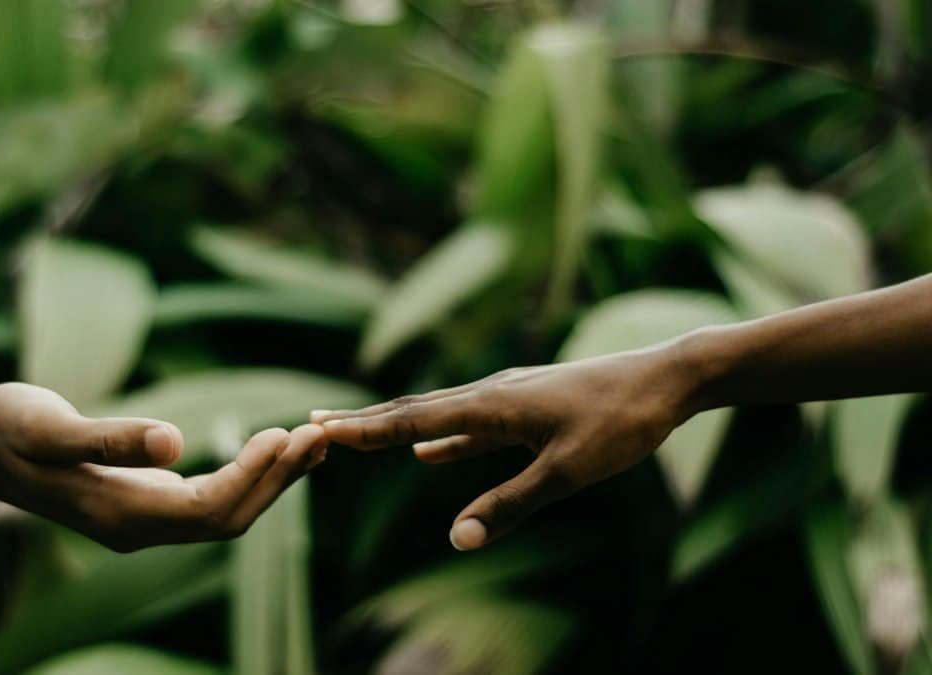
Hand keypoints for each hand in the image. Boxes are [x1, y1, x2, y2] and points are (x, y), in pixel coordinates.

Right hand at [0, 382, 327, 550]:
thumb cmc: (9, 430)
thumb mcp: (50, 427)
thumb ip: (111, 438)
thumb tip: (175, 443)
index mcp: (120, 516)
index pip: (208, 511)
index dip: (253, 478)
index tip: (287, 436)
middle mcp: (138, 527)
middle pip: (228, 519)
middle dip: (278, 481)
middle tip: (323, 435)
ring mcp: (142, 518)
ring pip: (224, 512)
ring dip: (270, 478)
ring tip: (313, 439)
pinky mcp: (144, 499)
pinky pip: (210, 498)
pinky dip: (247, 473)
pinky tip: (273, 447)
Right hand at [312, 346, 694, 550]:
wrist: (666, 379)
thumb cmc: (620, 423)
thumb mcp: (567, 472)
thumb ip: (510, 505)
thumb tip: (458, 540)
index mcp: (491, 405)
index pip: (412, 419)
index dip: (364, 429)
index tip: (318, 429)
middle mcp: (490, 393)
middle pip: (414, 410)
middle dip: (364, 422)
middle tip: (316, 425)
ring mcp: (508, 398)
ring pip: (438, 414)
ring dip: (396, 427)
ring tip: (358, 434)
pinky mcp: (527, 407)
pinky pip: (470, 425)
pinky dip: (441, 437)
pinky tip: (427, 453)